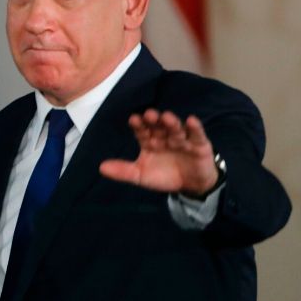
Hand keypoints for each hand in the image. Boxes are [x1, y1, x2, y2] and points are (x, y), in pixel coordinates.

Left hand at [99, 109, 218, 196]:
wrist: (191, 187)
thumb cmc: (164, 176)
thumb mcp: (142, 176)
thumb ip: (123, 171)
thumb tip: (101, 167)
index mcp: (149, 142)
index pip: (142, 131)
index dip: (138, 125)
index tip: (133, 119)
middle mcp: (164, 137)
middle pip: (158, 126)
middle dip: (153, 120)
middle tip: (149, 114)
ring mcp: (182, 139)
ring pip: (175, 128)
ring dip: (171, 122)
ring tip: (166, 117)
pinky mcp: (199, 144)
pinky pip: (197, 134)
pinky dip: (195, 128)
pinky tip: (191, 121)